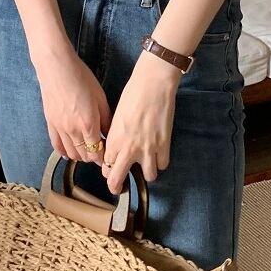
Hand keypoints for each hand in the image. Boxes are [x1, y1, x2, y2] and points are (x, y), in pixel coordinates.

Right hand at [34, 47, 111, 164]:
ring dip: (80, 155)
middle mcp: (73, 131)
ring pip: (70, 153)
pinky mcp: (50, 124)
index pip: (97, 152)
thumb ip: (105, 119)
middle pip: (84, 155)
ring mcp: (59, 129)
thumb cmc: (82, 78)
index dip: (104, 157)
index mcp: (88, 124)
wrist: (57, 68)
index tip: (109, 154)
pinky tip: (69, 152)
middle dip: (93, 157)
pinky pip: (56, 146)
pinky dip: (64, 152)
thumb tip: (109, 134)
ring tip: (87, 150)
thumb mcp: (100, 97)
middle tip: (100, 151)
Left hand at [102, 50, 180, 194]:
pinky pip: (163, 164)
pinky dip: (161, 161)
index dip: (108, 169)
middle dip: (117, 186)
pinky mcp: (164, 145)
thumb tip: (118, 146)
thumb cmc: (133, 94)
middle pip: (117, 179)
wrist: (153, 84)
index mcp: (113, 140)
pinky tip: (159, 152)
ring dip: (147, 172)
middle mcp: (128, 149)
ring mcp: (148, 149)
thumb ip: (116, 136)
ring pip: (148, 176)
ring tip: (146, 164)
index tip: (111, 168)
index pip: (106, 167)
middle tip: (120, 186)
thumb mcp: (117, 117)